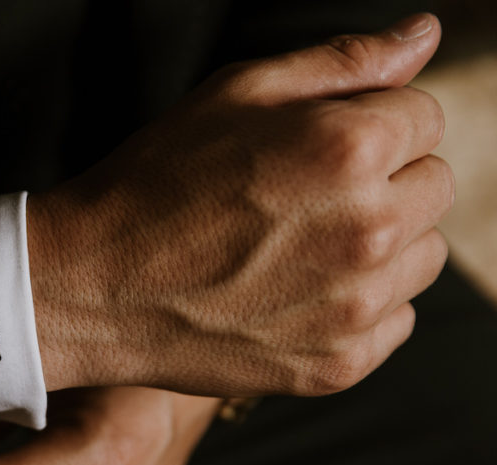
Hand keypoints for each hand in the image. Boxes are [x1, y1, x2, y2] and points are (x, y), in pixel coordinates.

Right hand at [29, 13, 451, 396]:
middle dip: (386, 182)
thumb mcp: (235, 94)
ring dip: (381, 246)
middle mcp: (366, 230)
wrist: (92, 287)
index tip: (323, 148)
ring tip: (301, 247)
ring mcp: (354, 307)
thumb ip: (342, 62)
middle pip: (434, 188)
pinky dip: (359, 308)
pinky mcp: (337, 364)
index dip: (373, 125)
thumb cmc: (153, 185)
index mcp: (350, 148)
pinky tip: (298, 293)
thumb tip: (423, 37)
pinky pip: (395, 322)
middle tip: (306, 197)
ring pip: (422, 258)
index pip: (426, 119)